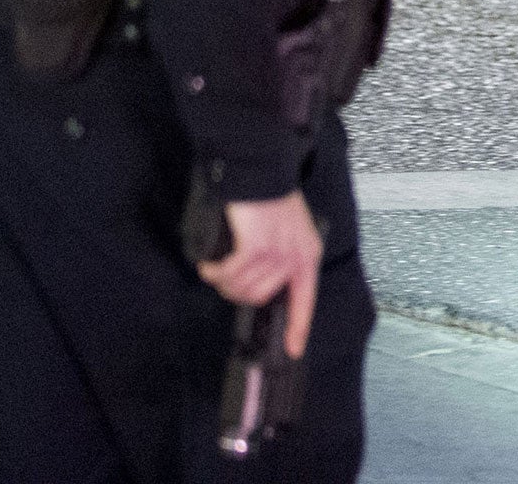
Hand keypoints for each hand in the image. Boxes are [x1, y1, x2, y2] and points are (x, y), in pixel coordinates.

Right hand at [197, 190, 320, 359]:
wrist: (262, 168)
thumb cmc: (271, 197)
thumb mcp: (287, 229)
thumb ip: (280, 257)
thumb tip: (261, 284)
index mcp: (307, 255)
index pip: (306, 299)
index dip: (299, 327)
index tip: (294, 350)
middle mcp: (295, 258)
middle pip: (261, 298)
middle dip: (238, 293)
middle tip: (225, 277)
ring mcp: (276, 254)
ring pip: (243, 289)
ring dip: (224, 282)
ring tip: (217, 268)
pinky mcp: (255, 248)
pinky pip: (230, 275)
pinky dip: (215, 273)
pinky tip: (210, 266)